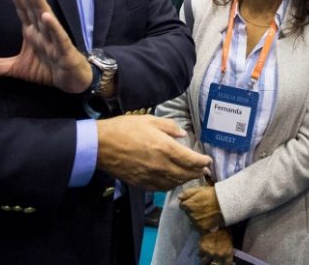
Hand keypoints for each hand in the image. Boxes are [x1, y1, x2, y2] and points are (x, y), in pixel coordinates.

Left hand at [0, 0, 91, 93]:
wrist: (71, 82)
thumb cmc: (47, 70)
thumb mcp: (17, 69)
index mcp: (32, 33)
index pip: (23, 11)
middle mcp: (43, 32)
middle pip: (34, 10)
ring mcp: (55, 40)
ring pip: (47, 20)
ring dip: (40, 5)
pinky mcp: (65, 51)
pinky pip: (59, 38)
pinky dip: (54, 28)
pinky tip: (47, 17)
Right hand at [97, 115, 211, 189]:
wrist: (101, 146)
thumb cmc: (124, 129)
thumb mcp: (149, 120)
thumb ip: (169, 127)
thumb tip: (182, 135)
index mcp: (164, 147)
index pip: (191, 159)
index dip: (202, 161)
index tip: (208, 160)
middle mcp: (161, 165)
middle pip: (186, 173)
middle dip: (198, 172)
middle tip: (204, 170)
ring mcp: (151, 176)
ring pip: (175, 183)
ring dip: (186, 179)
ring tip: (191, 175)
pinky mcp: (141, 183)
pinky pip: (161, 188)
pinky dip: (171, 185)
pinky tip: (173, 181)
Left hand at [179, 185, 224, 231]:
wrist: (225, 203)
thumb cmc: (212, 194)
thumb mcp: (199, 189)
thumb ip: (187, 193)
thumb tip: (179, 197)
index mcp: (188, 205)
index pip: (182, 205)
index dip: (188, 202)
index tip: (194, 201)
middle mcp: (191, 215)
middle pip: (187, 213)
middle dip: (192, 210)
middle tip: (201, 206)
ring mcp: (196, 222)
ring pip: (193, 220)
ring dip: (197, 216)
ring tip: (205, 212)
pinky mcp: (203, 228)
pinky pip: (199, 226)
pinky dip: (202, 223)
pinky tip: (207, 218)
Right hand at [198, 228, 232, 264]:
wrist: (215, 223)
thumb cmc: (224, 231)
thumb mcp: (229, 240)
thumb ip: (228, 249)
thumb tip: (226, 254)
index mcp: (227, 253)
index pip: (228, 264)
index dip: (226, 264)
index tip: (223, 263)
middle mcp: (218, 256)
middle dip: (213, 264)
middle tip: (212, 261)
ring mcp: (209, 253)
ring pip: (204, 262)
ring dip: (205, 259)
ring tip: (206, 256)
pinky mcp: (202, 249)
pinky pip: (200, 254)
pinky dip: (201, 253)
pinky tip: (202, 250)